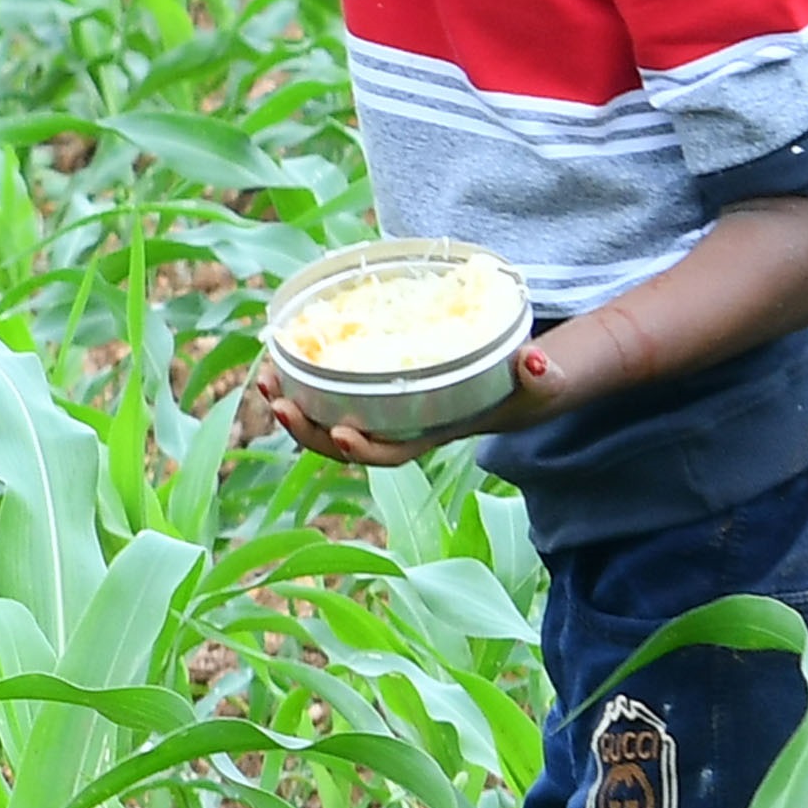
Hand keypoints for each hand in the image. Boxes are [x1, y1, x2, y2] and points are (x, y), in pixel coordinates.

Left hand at [252, 339, 562, 471]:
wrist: (517, 384)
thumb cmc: (528, 386)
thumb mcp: (542, 383)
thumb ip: (543, 374)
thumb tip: (535, 361)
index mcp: (433, 433)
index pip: (392, 454)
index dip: (364, 449)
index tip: (340, 433)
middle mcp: (401, 428)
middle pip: (343, 444)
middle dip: (307, 430)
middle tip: (279, 403)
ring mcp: (384, 411)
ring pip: (326, 419)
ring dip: (292, 404)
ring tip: (264, 380)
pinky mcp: (375, 388)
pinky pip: (329, 390)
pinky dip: (302, 377)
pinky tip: (280, 354)